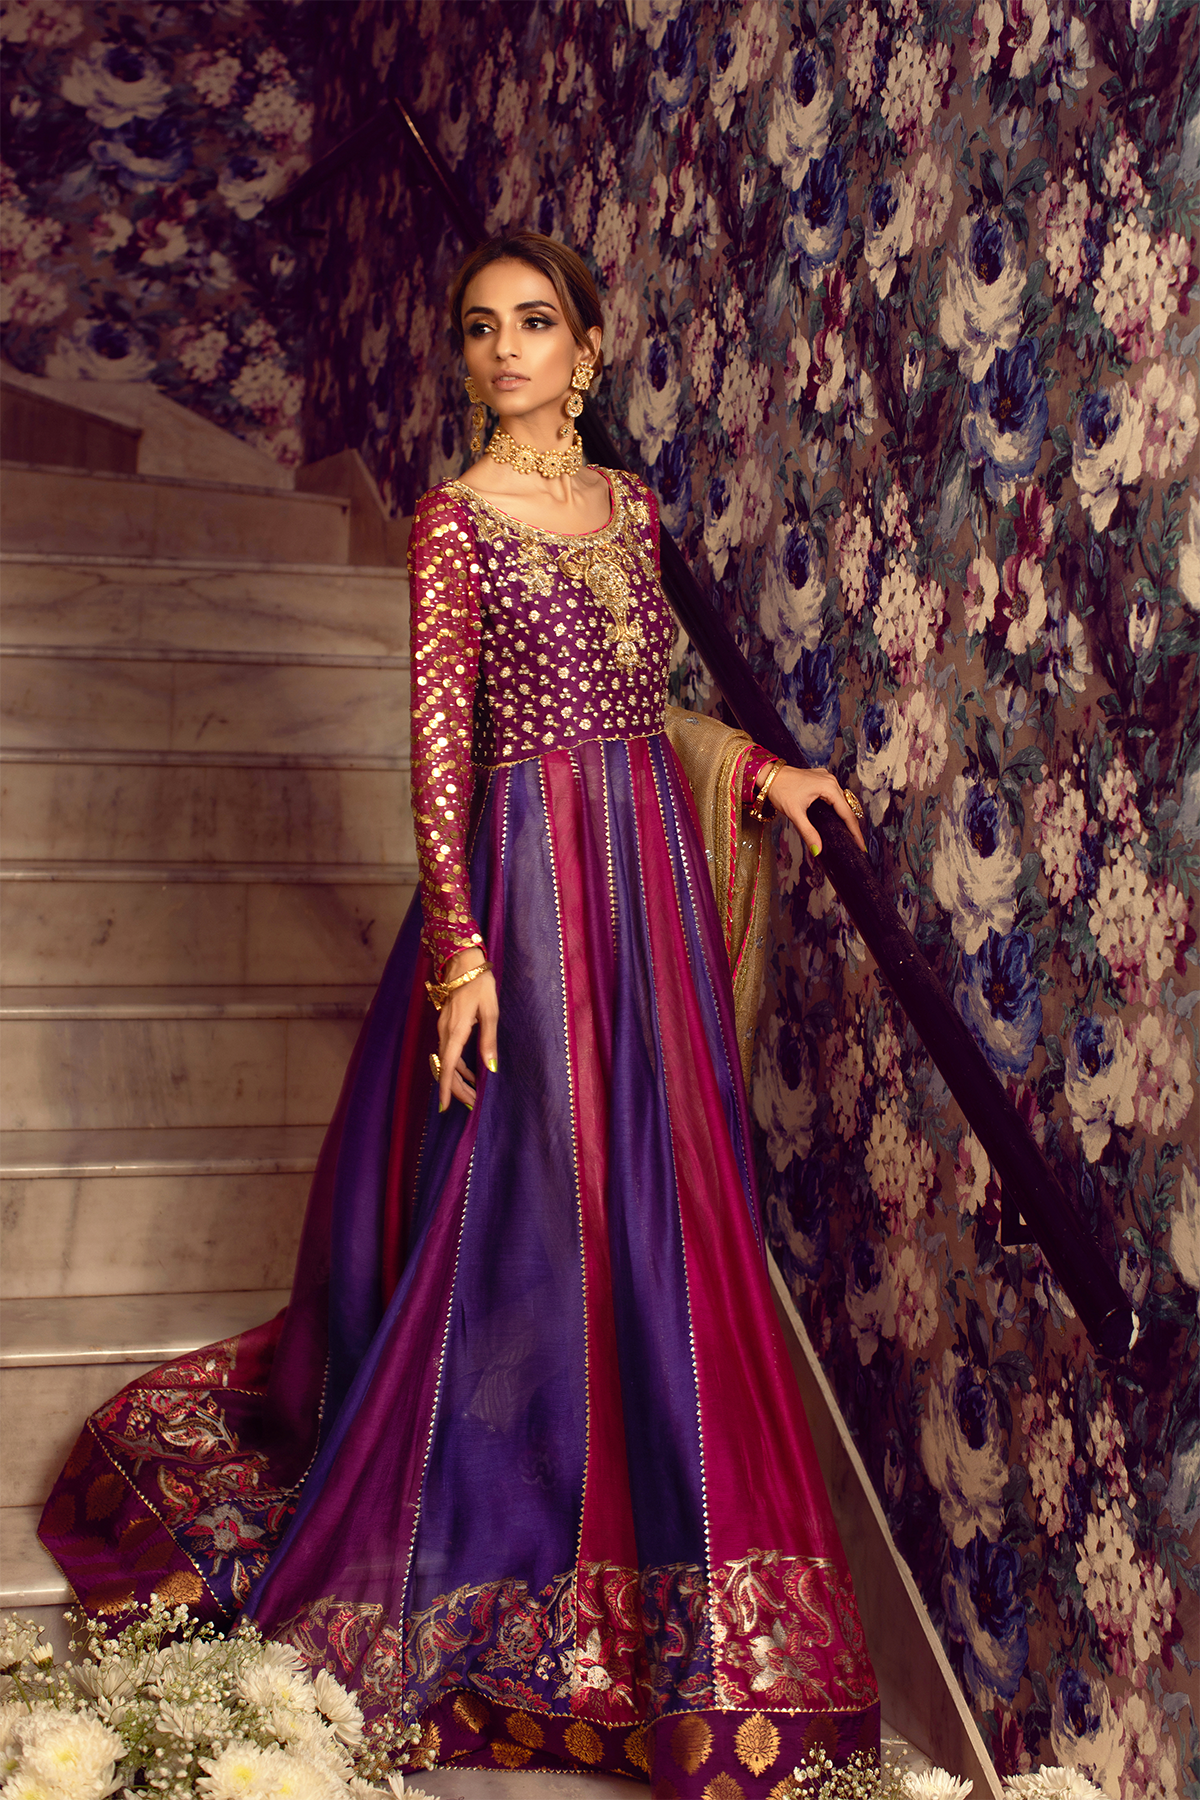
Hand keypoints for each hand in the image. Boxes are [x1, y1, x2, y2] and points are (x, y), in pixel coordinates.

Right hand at [436, 950, 498, 1113]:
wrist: (462, 960)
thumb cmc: (480, 983)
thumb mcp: (490, 1011)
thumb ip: (489, 1040)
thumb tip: (490, 1068)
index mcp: (456, 1030)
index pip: (448, 1066)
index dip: (447, 1088)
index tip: (445, 1107)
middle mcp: (445, 1032)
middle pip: (446, 1068)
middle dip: (457, 1089)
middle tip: (472, 1106)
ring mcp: (443, 1028)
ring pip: (446, 1061)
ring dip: (458, 1079)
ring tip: (473, 1095)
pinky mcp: (446, 1024)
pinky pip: (448, 1051)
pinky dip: (457, 1066)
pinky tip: (470, 1073)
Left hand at [766, 766, 866, 856]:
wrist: (768, 775)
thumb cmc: (780, 790)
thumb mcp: (795, 813)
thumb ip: (808, 832)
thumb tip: (818, 850)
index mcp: (828, 787)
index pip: (847, 813)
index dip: (855, 831)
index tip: (861, 845)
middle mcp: (830, 780)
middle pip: (846, 807)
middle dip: (852, 825)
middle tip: (857, 843)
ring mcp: (826, 778)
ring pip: (841, 801)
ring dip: (844, 816)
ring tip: (850, 833)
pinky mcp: (820, 779)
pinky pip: (834, 795)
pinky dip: (837, 807)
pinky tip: (837, 818)